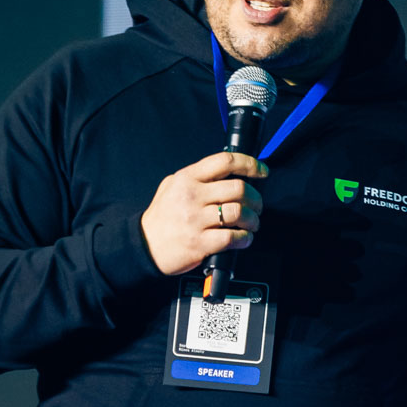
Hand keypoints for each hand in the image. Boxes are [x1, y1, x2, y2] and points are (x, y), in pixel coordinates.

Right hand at [139, 151, 268, 275]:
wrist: (144, 246)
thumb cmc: (161, 218)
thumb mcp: (171, 186)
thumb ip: (196, 177)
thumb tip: (228, 173)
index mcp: (187, 178)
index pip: (225, 161)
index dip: (249, 164)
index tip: (261, 171)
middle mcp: (192, 196)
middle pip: (238, 189)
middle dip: (256, 198)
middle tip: (257, 205)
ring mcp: (195, 220)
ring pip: (239, 213)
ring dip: (253, 220)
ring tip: (252, 223)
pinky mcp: (199, 243)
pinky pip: (232, 237)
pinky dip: (244, 238)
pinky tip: (244, 238)